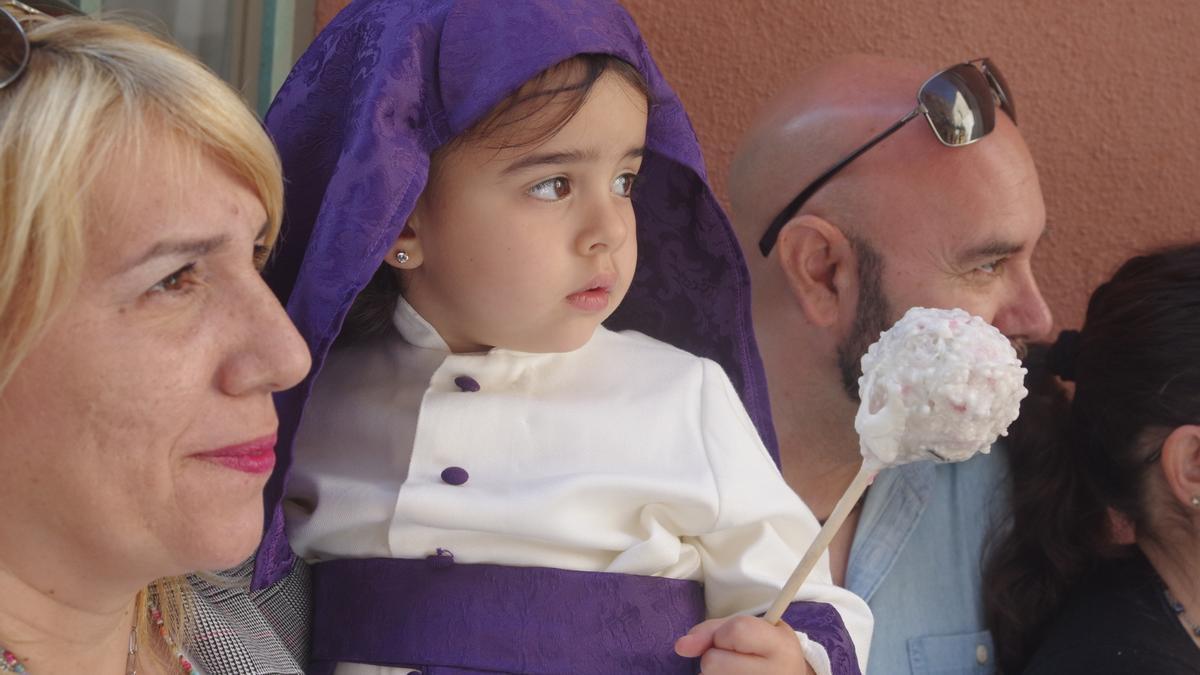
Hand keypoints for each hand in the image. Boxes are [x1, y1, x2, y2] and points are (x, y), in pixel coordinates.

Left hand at [674, 615, 813, 673]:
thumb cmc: (766, 650)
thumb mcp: (753, 628)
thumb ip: (714, 630)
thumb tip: (681, 646)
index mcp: (780, 647)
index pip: (737, 630)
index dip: (724, 633)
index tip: (732, 638)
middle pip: (713, 662)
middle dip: (714, 656)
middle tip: (735, 658)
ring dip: (713, 674)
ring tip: (736, 671)